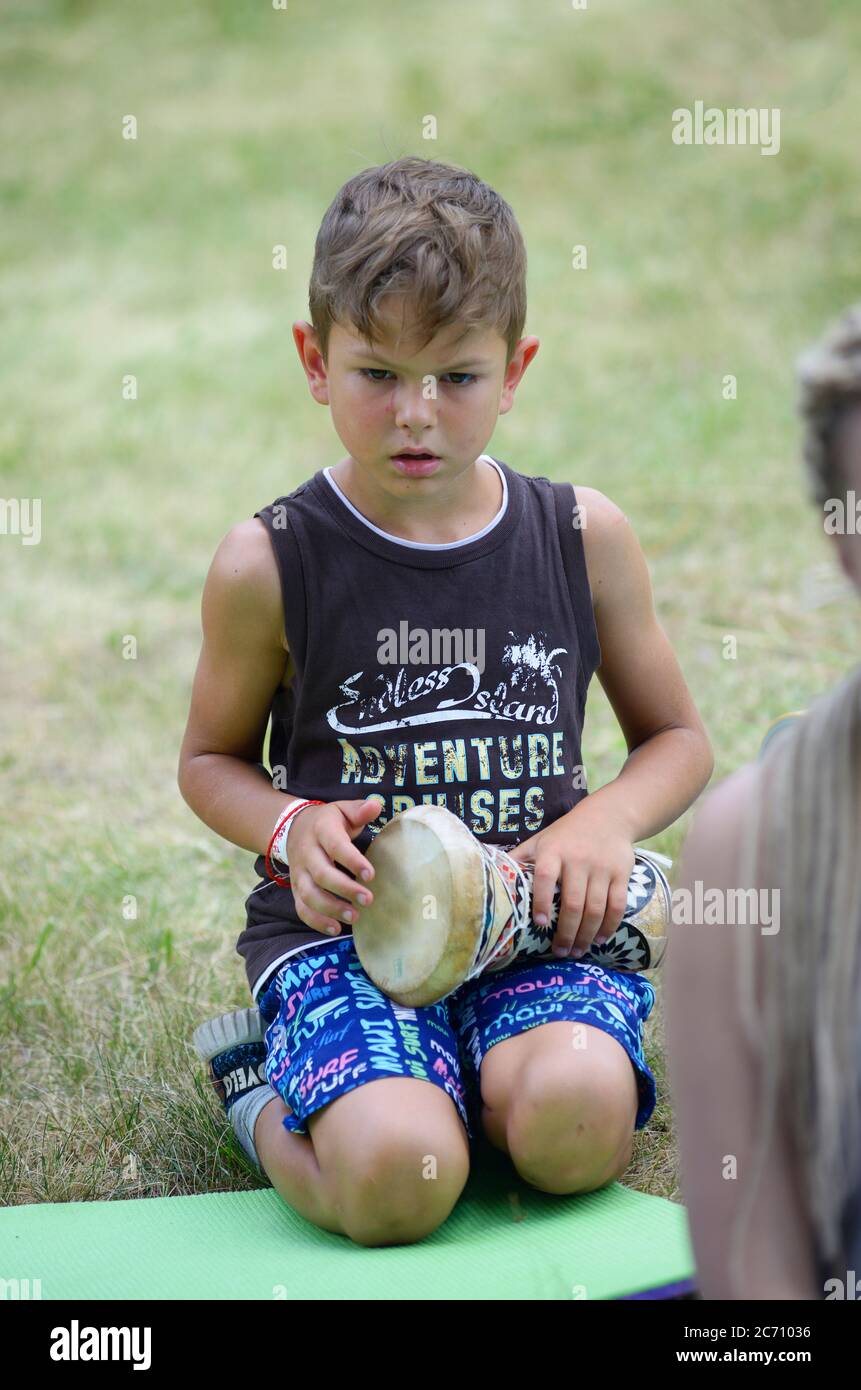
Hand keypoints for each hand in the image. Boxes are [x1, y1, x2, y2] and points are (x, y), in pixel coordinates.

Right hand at [285, 797, 380, 935]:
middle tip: (368, 900)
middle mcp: (307, 853)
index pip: (335, 846)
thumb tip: (376, 805)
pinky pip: (302, 908)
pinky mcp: (296, 889)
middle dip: (344, 889)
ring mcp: (299, 874)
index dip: (352, 860)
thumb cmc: (328, 822)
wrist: (293, 828)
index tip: (370, 874)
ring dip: (331, 908)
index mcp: (321, 831)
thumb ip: (359, 810)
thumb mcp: (342, 811)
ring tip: (354, 917)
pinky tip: (335, 928)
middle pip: (322, 874)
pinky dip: (316, 921)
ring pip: (309, 895)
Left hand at [507, 802, 634, 958]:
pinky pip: (617, 905)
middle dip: (566, 932)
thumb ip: (520, 858)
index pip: (545, 877)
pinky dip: (609, 925)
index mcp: (553, 850)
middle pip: (573, 902)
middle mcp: (578, 859)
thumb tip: (491, 876)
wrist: (608, 816)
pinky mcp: (621, 873)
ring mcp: (601, 867)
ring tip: (577, 951)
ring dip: (586, 935)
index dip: (541, 901)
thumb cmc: (566, 834)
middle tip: (560, 952)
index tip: (539, 923)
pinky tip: (600, 939)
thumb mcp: (541, 840)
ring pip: (595, 908)